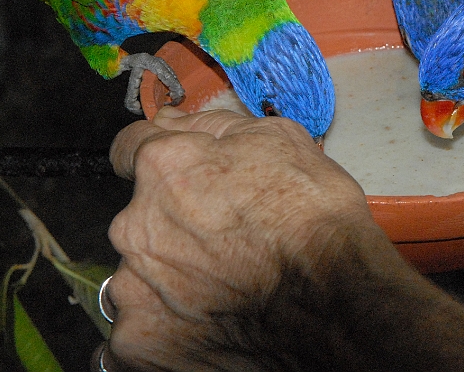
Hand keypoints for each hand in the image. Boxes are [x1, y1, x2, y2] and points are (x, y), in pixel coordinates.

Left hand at [100, 106, 382, 370]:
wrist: (333, 300)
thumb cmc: (315, 221)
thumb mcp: (282, 141)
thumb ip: (214, 127)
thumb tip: (173, 121)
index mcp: (166, 167)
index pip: (130, 150)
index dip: (164, 164)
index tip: (182, 180)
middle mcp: (135, 224)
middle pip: (139, 219)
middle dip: (173, 227)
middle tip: (224, 244)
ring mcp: (132, 288)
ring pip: (140, 277)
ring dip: (170, 280)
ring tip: (224, 290)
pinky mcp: (137, 342)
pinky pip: (138, 332)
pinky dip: (167, 329)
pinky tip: (209, 325)